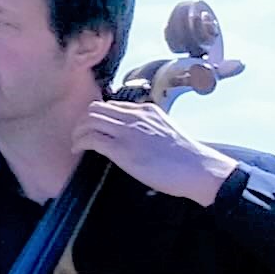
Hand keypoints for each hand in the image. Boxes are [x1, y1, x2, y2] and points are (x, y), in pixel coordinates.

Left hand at [73, 100, 239, 205]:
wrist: (198, 168)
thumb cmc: (186, 158)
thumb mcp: (166, 131)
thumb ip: (149, 128)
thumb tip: (137, 139)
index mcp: (147, 110)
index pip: (113, 105)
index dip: (98, 115)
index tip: (93, 126)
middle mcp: (135, 116)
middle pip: (96, 108)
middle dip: (83, 121)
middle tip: (80, 134)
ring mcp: (128, 131)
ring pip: (90, 119)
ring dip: (78, 131)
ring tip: (76, 142)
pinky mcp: (122, 149)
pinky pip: (91, 138)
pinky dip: (79, 142)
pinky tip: (78, 150)